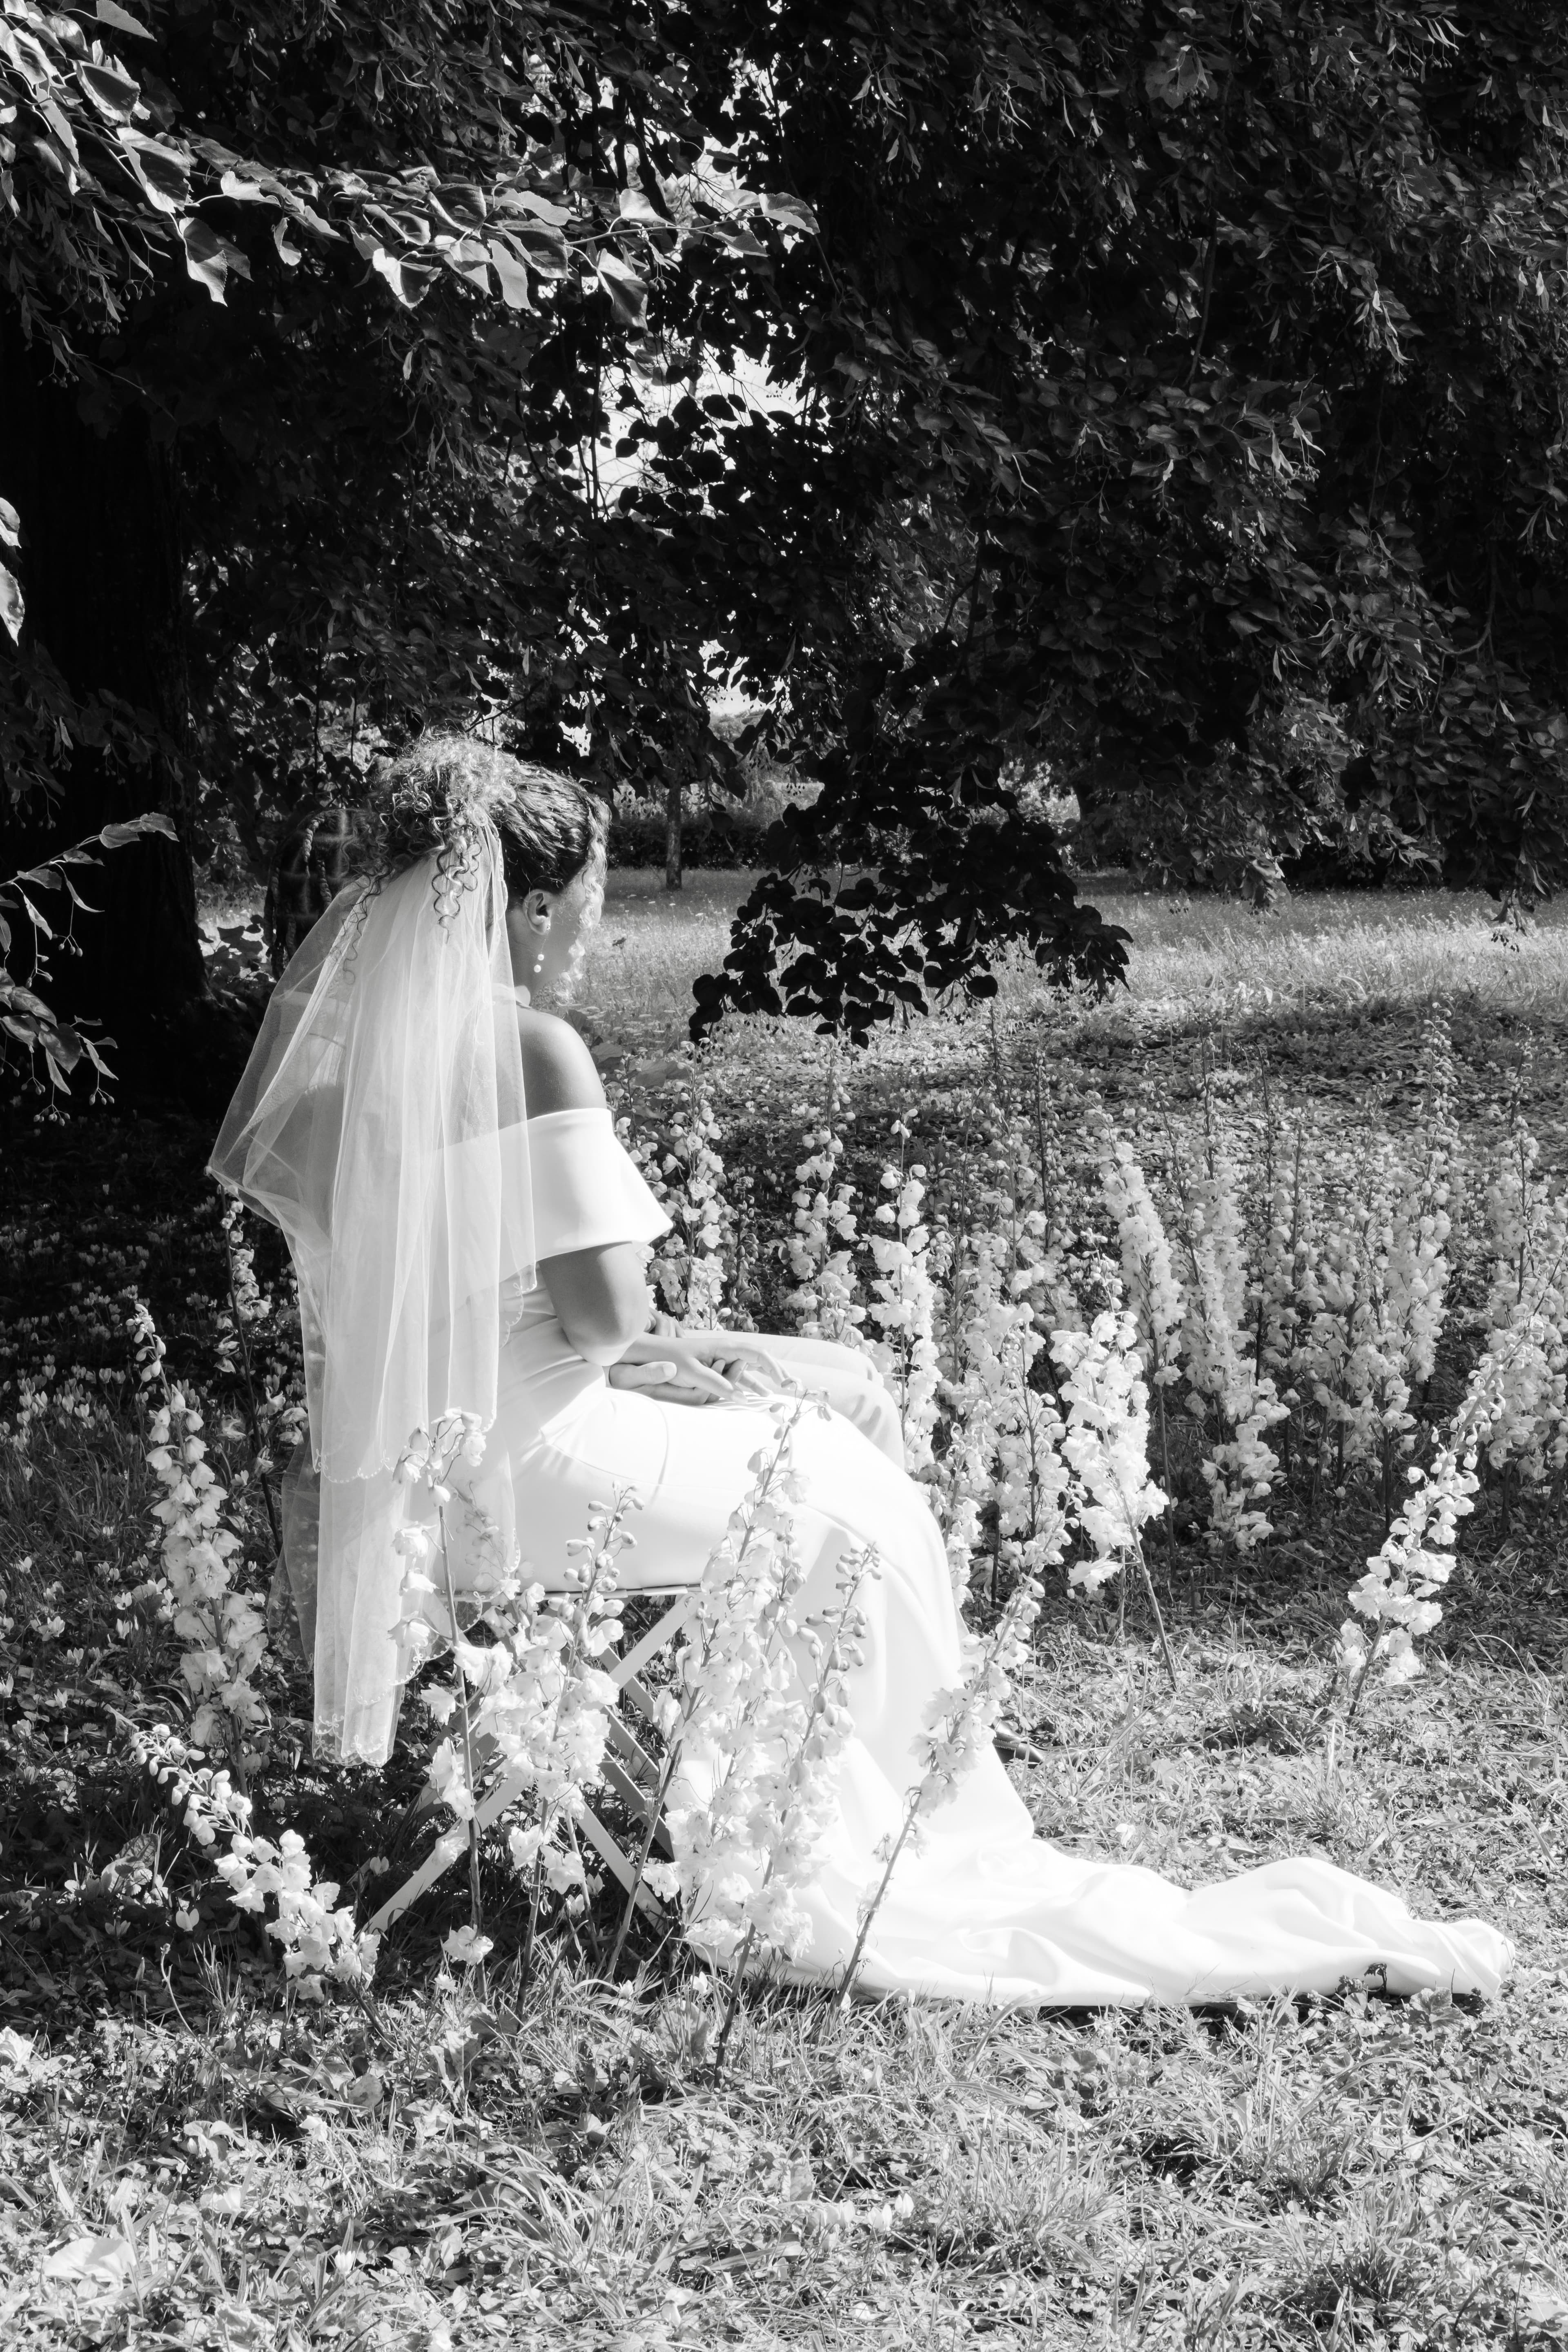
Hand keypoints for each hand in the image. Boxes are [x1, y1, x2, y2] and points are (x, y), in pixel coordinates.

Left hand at [663, 1327, 788, 1394]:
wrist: (652, 1354)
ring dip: (762, 1380)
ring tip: (775, 1393)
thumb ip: (716, 1384)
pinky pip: (736, 1376)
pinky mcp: (714, 1367)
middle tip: (789, 1385)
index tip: (782, 1380)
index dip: (772, 1366)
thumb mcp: (692, 1372)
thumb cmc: (670, 1358)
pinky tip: (755, 1394)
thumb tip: (741, 1398)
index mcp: (724, 1346)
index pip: (756, 1353)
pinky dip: (748, 1384)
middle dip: (774, 1371)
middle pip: (757, 1359)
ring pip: (748, 1368)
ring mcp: (721, 1359)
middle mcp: (726, 1351)